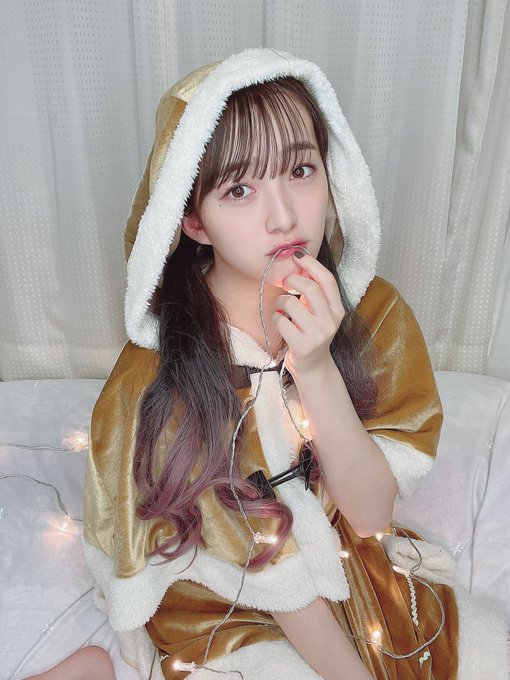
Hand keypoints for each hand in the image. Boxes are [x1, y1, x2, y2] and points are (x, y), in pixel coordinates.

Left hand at [271, 253, 343, 376]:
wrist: (313, 366)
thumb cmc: (312, 333)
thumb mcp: (319, 312)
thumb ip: (314, 293)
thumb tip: (299, 263)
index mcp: (337, 309)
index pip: (327, 280)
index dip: (311, 265)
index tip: (298, 256)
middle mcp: (331, 321)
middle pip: (310, 288)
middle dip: (293, 279)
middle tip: (285, 281)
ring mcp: (317, 335)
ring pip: (290, 303)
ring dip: (280, 302)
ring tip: (281, 308)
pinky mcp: (302, 346)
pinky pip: (280, 321)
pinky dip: (275, 318)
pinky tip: (280, 322)